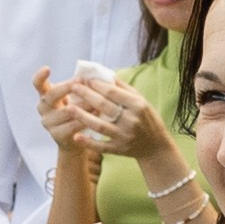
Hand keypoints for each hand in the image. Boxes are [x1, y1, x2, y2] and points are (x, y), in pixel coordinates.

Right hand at [34, 65, 100, 154]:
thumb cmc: (78, 112)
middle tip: (82, 81)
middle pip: (52, 95)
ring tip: (98, 99)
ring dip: (83, 104)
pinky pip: (72, 126)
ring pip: (66, 110)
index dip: (40, 76)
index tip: (47, 68)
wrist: (77, 141)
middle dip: (67, 87)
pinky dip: (86, 119)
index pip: (38, 84)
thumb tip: (93, 72)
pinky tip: (97, 114)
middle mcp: (43, 108)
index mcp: (46, 96)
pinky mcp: (56, 136)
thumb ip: (79, 86)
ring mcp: (48, 123)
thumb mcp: (75, 98)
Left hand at [41, 66, 174, 167]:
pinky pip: (101, 146)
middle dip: (87, 95)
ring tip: (69, 108)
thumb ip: (124, 88)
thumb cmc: (147, 119)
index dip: (96, 84)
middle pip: (104, 106)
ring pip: (100, 125)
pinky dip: (88, 142)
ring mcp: (124, 136)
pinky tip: (76, 137)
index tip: (84, 79)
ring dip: (83, 117)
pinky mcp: (119, 149)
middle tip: (73, 87)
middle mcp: (131, 120)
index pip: (113, 92)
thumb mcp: (141, 101)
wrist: (155, 147)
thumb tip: (105, 74)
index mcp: (137, 105)